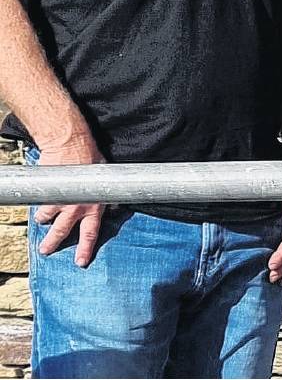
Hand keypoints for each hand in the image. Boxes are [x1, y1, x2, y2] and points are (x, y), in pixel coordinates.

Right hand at [32, 133, 106, 267]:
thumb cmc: (92, 157)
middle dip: (53, 243)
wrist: (71, 145)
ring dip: (44, 221)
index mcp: (95, 205)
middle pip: (63, 232)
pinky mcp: (48, 194)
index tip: (80, 262)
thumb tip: (116, 206)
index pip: (91, 232)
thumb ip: (109, 195)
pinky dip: (40, 206)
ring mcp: (61, 202)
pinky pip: (41, 206)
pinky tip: (41, 201)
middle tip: (45, 251)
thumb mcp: (108, 178)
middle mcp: (77, 207)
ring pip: (47, 220)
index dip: (86, 248)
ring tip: (41, 222)